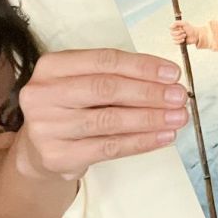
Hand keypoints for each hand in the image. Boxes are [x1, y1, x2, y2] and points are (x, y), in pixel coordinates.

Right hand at [15, 49, 188, 180]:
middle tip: (179, 97)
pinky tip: (162, 136)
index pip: (105, 60)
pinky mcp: (57, 156)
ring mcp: (46, 127)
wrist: (38, 148)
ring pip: (109, 120)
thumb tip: (167, 79)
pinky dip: (141, 142)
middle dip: (149, 93)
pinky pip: (108, 148)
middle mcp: (43, 94)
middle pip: (106, 89)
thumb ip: (118, 75)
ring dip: (150, 119)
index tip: (172, 73)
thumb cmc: (70, 106)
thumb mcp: (83, 80)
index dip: (142, 66)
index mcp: (52, 66)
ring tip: (177, 117)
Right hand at [170, 20, 198, 45]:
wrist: (196, 35)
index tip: (180, 28)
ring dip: (180, 37)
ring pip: (174, 38)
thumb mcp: (184, 23)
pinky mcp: (178, 42)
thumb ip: (177, 23)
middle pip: (171, 33)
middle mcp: (175, 32)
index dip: (175, 28)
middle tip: (184, 32)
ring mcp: (176, 37)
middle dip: (178, 33)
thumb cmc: (190, 28)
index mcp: (176, 27)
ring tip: (185, 35)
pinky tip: (184, 40)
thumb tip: (170, 26)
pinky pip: (175, 42)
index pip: (170, 28)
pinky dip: (179, 41)